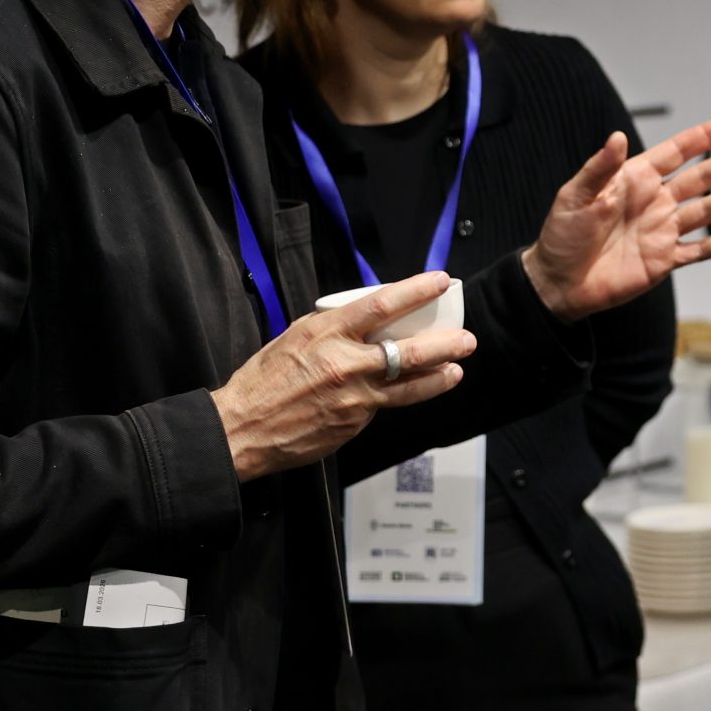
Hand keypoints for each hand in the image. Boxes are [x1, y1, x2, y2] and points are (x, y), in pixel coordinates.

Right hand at [213, 273, 475, 480]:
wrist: (243, 429)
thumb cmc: (263, 379)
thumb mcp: (295, 336)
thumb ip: (333, 328)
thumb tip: (367, 319)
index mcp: (327, 334)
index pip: (382, 305)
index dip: (416, 291)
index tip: (440, 281)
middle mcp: (346, 365)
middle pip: (409, 351)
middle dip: (445, 344)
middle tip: (467, 339)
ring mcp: (354, 399)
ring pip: (409, 387)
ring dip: (438, 378)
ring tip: (456, 371)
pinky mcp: (355, 426)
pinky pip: (382, 408)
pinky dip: (394, 398)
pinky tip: (404, 394)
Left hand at [520, 116, 710, 322]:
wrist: (557, 283)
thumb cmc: (562, 234)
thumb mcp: (574, 195)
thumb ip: (600, 168)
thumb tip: (618, 137)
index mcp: (635, 179)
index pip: (678, 152)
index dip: (706, 137)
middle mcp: (655, 201)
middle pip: (702, 178)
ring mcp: (662, 231)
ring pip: (706, 211)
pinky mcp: (663, 261)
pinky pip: (697, 251)